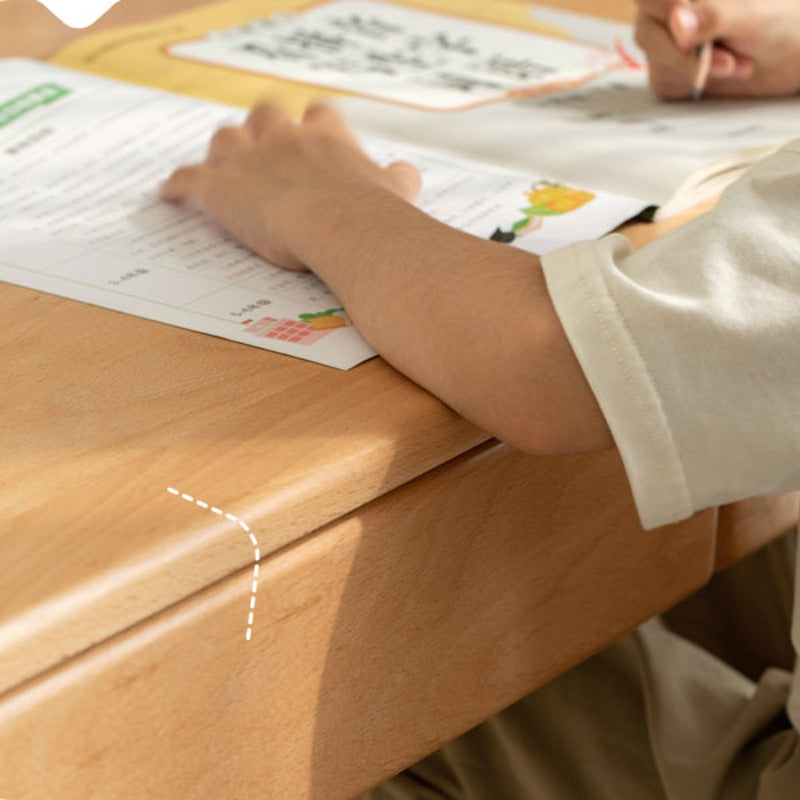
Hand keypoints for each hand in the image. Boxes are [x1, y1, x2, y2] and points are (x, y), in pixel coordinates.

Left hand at [160, 103, 419, 270]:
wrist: (343, 226)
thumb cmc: (375, 214)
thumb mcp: (398, 192)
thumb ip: (399, 179)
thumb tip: (406, 174)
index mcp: (328, 138)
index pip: (320, 116)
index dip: (313, 127)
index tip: (314, 138)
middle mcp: (285, 138)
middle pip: (266, 114)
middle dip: (263, 128)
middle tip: (263, 149)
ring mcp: (249, 160)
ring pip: (225, 139)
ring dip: (224, 152)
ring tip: (222, 168)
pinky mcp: (220, 189)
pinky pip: (189, 180)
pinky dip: (178, 186)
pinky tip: (170, 193)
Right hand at [634, 0, 799, 98]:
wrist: (790, 54)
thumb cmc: (780, 22)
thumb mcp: (753, 15)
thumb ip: (715, 15)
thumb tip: (678, 25)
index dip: (667, 10)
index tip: (688, 34)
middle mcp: (670, 9)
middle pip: (648, 31)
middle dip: (687, 53)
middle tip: (728, 61)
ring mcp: (666, 39)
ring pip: (656, 60)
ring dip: (697, 70)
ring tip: (737, 64)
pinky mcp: (668, 70)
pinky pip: (665, 82)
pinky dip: (694, 84)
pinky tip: (722, 73)